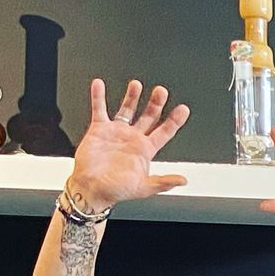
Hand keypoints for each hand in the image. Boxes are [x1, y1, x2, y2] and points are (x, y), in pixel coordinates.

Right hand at [67, 79, 190, 210]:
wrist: (90, 189)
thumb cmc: (115, 191)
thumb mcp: (143, 187)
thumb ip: (163, 182)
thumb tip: (183, 180)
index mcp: (145, 150)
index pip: (164, 132)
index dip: (174, 121)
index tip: (183, 109)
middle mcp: (132, 139)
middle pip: (148, 116)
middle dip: (156, 103)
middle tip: (161, 91)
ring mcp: (116, 132)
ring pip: (127, 109)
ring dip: (132, 96)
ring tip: (137, 84)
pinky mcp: (99, 129)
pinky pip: (99, 109)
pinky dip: (98, 96)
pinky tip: (99, 85)